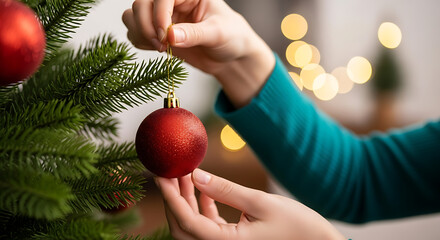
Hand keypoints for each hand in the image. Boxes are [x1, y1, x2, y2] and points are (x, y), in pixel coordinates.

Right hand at [122, 0, 274, 107]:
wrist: (230, 56)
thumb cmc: (231, 37)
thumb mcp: (217, 34)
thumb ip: (194, 34)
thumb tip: (170, 36)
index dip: (159, 15)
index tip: (165, 37)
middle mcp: (173, 2)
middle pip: (141, 4)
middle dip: (146, 26)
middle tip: (162, 45)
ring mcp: (163, 16)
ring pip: (132, 16)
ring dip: (140, 33)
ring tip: (161, 48)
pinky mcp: (157, 32)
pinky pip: (134, 32)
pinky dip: (140, 41)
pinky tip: (158, 49)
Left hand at [155, 169, 344, 239]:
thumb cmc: (298, 227)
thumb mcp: (260, 203)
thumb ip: (225, 190)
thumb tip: (196, 174)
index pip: (186, 220)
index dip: (169, 196)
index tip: (160, 173)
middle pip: (183, 225)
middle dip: (173, 197)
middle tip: (167, 170)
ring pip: (193, 225)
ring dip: (186, 200)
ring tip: (182, 172)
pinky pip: (206, 224)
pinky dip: (201, 205)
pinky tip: (201, 186)